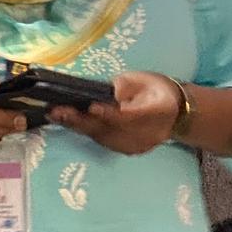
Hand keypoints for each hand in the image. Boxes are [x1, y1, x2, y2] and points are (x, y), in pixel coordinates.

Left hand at [49, 71, 178, 154]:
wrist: (176, 113)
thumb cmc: (155, 89)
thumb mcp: (142, 79)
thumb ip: (123, 87)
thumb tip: (102, 94)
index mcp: (158, 111)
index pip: (131, 115)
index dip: (110, 113)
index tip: (91, 107)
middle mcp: (149, 133)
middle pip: (112, 129)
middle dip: (80, 120)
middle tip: (56, 111)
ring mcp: (139, 145)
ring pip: (104, 137)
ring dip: (78, 126)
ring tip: (55, 114)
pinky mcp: (130, 151)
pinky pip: (105, 141)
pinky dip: (87, 131)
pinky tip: (69, 122)